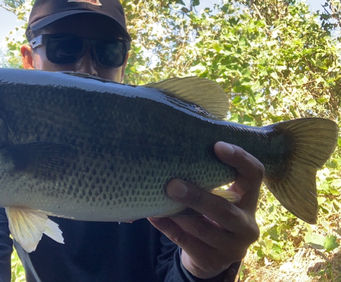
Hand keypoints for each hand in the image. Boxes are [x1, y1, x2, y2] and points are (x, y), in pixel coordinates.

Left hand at [148, 142, 262, 278]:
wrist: (210, 256)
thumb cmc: (210, 214)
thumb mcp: (219, 197)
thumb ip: (208, 178)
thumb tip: (177, 149)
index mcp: (250, 200)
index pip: (255, 174)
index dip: (240, 159)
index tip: (217, 146)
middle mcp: (246, 225)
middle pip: (225, 211)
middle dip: (198, 198)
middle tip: (172, 184)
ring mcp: (231, 247)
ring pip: (202, 229)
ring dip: (179, 213)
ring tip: (160, 198)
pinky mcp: (211, 261)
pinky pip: (185, 242)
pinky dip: (167, 227)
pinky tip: (153, 215)